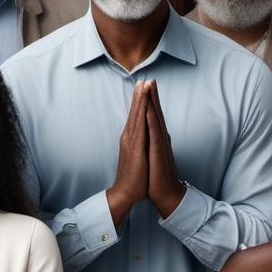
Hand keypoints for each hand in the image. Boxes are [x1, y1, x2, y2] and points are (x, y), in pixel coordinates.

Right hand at [107, 80, 148, 224]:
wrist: (125, 192)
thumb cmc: (134, 177)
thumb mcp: (137, 156)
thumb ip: (140, 145)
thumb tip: (145, 137)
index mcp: (131, 138)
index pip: (136, 116)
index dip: (140, 101)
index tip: (143, 87)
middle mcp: (129, 136)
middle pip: (135, 112)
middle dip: (140, 95)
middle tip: (143, 79)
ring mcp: (131, 141)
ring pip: (137, 116)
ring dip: (141, 99)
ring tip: (144, 85)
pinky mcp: (135, 147)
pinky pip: (140, 126)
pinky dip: (143, 113)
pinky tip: (146, 105)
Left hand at [146, 81, 184, 218]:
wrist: (165, 194)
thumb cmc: (158, 176)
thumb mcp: (155, 155)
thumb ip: (155, 142)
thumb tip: (156, 133)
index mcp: (157, 139)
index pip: (154, 116)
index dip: (151, 101)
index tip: (146, 86)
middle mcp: (160, 139)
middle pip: (156, 113)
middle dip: (153, 96)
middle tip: (150, 79)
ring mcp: (160, 145)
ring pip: (156, 120)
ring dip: (153, 104)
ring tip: (150, 89)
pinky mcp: (159, 153)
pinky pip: (155, 135)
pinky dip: (152, 123)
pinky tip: (148, 112)